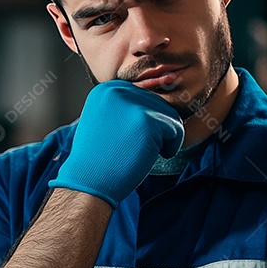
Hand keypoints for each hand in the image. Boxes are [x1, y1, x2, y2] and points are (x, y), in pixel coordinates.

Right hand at [49, 80, 183, 206]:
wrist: (89, 181)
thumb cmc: (101, 157)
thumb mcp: (106, 120)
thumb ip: (127, 105)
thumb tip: (163, 86)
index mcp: (107, 89)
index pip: (145, 96)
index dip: (143, 122)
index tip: (126, 138)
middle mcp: (118, 90)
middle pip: (160, 104)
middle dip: (155, 129)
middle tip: (131, 147)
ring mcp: (133, 103)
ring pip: (171, 115)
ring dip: (162, 138)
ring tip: (139, 150)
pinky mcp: (147, 119)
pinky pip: (176, 129)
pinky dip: (169, 147)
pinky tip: (146, 156)